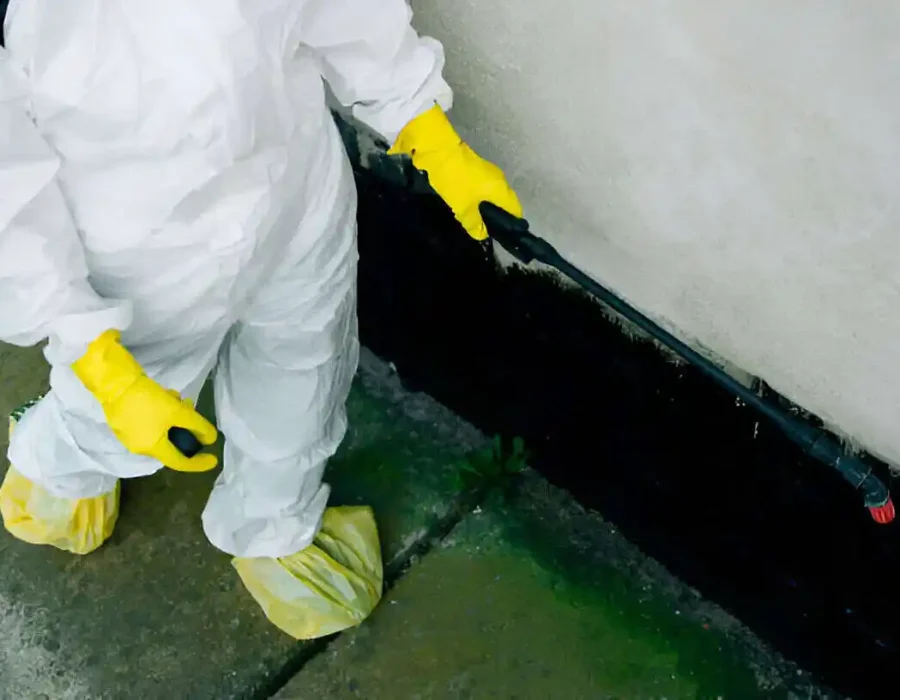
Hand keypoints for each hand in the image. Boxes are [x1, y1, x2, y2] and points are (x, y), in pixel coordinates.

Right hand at [72, 331, 217, 471]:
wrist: (114, 382)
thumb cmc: (147, 401)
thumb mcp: (178, 412)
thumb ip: (197, 426)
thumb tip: (210, 439)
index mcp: (151, 449)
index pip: (179, 462)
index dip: (198, 463)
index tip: (214, 459)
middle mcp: (139, 446)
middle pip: (171, 442)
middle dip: (185, 426)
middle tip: (190, 409)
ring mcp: (130, 433)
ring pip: (162, 429)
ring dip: (174, 415)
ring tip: (179, 398)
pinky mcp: (125, 420)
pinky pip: (150, 421)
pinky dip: (162, 412)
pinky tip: (166, 395)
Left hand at [389, 105, 522, 240]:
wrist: (434, 149)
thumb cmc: (454, 181)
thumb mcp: (462, 208)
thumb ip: (474, 224)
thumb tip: (482, 234)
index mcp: (500, 189)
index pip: (515, 210)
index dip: (510, 225)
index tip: (500, 236)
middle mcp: (497, 179)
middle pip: (502, 203)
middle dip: (493, 217)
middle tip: (481, 231)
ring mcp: (484, 171)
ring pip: (488, 195)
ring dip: (481, 207)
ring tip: (469, 220)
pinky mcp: (471, 167)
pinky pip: (477, 188)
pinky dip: (472, 197)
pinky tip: (460, 205)